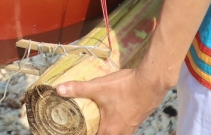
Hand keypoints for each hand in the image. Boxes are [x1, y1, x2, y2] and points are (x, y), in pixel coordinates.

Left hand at [56, 66, 171, 134]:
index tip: (77, 129)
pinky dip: (116, 121)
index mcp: (111, 130)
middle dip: (95, 130)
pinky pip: (124, 125)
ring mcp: (132, 126)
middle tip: (85, 124)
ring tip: (97, 118)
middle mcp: (122, 132)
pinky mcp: (138, 118)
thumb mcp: (98, 87)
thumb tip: (59, 89)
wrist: (151, 81)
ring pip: (116, 131)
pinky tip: (113, 110)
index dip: (85, 133)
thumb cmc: (125, 87)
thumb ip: (78, 89)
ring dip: (106, 126)